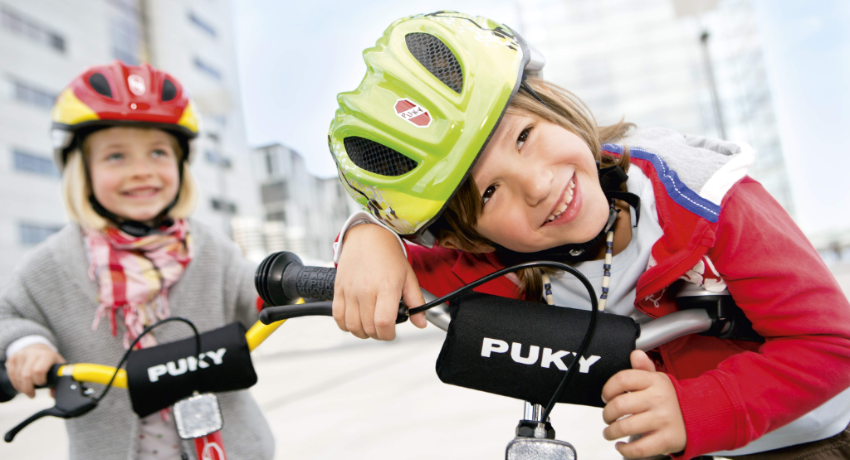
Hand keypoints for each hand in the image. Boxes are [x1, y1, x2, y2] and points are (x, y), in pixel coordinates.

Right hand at [5, 343, 64, 397]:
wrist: (38, 347)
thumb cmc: (49, 359)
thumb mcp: (58, 366)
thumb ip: (58, 380)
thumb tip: (53, 394)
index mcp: (46, 355)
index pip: (39, 370)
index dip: (40, 381)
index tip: (43, 384)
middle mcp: (32, 353)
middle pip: (26, 375)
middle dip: (28, 389)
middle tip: (32, 395)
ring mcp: (21, 355)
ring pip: (17, 376)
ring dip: (22, 387)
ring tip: (27, 391)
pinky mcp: (12, 358)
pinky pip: (11, 374)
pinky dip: (15, 383)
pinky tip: (21, 387)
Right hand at [333, 224, 425, 340]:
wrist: (368, 237)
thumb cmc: (388, 255)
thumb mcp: (408, 277)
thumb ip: (415, 302)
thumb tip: (421, 322)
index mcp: (386, 287)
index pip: (384, 322)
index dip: (388, 334)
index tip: (392, 332)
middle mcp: (366, 290)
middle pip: (369, 327)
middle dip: (378, 334)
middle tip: (383, 328)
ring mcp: (350, 290)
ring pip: (352, 326)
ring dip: (362, 332)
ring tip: (370, 326)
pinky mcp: (339, 289)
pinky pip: (338, 317)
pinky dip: (345, 325)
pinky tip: (355, 321)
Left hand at [601, 350, 685, 457]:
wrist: (699, 417)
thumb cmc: (671, 399)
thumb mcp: (658, 380)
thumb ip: (643, 368)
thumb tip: (635, 354)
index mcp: (655, 382)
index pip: (622, 379)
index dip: (608, 389)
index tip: (606, 396)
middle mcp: (659, 399)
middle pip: (619, 405)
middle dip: (606, 414)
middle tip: (607, 417)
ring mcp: (663, 420)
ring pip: (625, 427)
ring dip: (611, 432)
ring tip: (610, 432)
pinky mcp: (666, 440)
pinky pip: (638, 448)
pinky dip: (624, 450)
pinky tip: (621, 446)